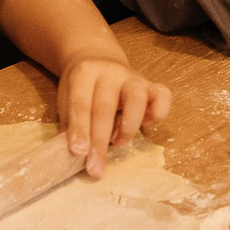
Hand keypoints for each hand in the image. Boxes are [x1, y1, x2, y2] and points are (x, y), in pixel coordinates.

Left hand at [56, 55, 172, 176]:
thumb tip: (68, 156)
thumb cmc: (81, 89)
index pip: (80, 103)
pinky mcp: (151, 85)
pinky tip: (144, 126)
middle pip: (105, 107)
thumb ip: (68, 125)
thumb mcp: (66, 101)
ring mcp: (132, 77)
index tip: (78, 153)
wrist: (99, 61)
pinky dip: (157, 114)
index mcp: (84, 73)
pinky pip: (163, 97)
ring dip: (128, 127)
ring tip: (117, 144)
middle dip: (100, 141)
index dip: (79, 129)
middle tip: (95, 169)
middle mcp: (109, 72)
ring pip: (137, 97)